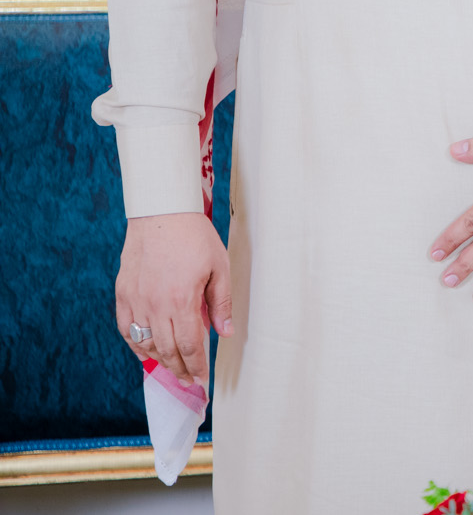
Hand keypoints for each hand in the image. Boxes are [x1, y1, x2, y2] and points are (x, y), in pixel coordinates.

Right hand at [115, 212, 231, 387]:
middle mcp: (155, 305)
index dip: (196, 366)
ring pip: (145, 343)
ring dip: (159, 361)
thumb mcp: (219, 267)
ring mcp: (135, 301)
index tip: (202, 380)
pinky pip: (126, 329)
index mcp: (182, 300)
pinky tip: (147, 352)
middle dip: (179, 369)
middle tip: (189, 381)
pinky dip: (136, 345)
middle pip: (167, 350)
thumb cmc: (194, 238)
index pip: (189, 346)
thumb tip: (226, 332)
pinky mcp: (122, 294)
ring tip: (173, 369)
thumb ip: (221, 303)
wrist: (162, 213)